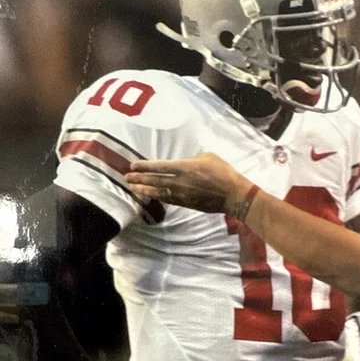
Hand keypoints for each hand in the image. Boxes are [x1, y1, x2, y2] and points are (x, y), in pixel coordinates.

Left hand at [125, 153, 249, 214]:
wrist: (233, 194)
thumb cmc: (223, 172)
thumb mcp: (207, 157)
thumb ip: (192, 159)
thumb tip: (185, 163)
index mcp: (184, 167)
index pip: (158, 166)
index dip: (144, 166)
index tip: (132, 165)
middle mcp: (179, 182)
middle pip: (154, 180)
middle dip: (139, 178)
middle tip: (126, 178)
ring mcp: (182, 194)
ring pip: (158, 192)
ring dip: (144, 190)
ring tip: (132, 188)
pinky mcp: (186, 203)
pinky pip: (167, 199)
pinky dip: (157, 197)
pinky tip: (150, 195)